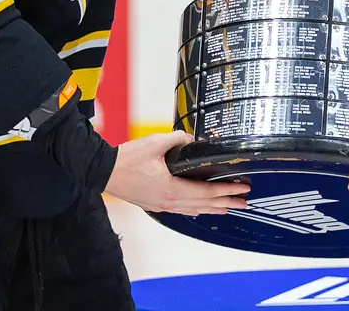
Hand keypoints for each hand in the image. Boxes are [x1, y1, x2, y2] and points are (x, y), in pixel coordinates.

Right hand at [104, 130, 249, 214]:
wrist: (105, 171)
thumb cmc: (128, 159)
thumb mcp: (156, 143)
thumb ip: (179, 140)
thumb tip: (193, 139)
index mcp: (172, 189)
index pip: (207, 193)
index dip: (226, 191)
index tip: (241, 189)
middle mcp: (169, 201)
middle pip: (204, 205)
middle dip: (226, 203)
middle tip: (243, 202)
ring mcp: (162, 205)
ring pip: (193, 210)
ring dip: (212, 209)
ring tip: (227, 208)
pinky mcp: (155, 204)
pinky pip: (182, 210)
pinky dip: (195, 209)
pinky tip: (200, 208)